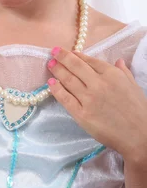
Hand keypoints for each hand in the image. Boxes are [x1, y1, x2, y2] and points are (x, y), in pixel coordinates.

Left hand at [47, 47, 146, 161]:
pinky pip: (65, 98)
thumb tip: (118, 61)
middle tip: (53, 52)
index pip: (90, 61)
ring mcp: (89, 98)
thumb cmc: (138, 111)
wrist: (139, 135)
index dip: (77, 55)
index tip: (69, 52)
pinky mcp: (82, 114)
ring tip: (50, 64)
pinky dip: (56, 89)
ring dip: (57, 70)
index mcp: (112, 75)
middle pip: (76, 66)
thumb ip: (124, 72)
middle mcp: (99, 83)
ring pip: (68, 80)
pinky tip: (50, 83)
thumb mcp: (134, 86)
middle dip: (62, 57)